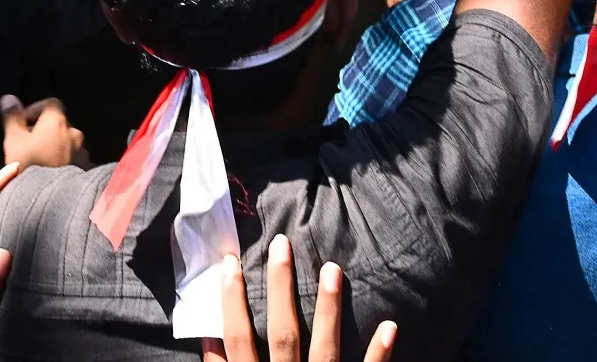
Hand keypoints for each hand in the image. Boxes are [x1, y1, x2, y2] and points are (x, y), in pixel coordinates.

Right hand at [0, 95, 86, 168]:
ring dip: (56, 146)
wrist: (49, 200)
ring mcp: (82, 152)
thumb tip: (9, 98)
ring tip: (41, 162)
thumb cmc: (29, 165)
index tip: (24, 123)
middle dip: (45, 130)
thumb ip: (12, 117)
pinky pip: (74, 159)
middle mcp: (74, 133)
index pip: (51, 103)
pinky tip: (52, 173)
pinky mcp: (85, 169)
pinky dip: (64, 161)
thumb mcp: (13, 140)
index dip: (36, 109)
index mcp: (57, 121)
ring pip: (67, 143)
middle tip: (29, 145)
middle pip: (59, 124)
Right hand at [202, 234, 396, 361]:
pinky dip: (378, 354)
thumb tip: (207, 336)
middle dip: (280, 288)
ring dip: (328, 309)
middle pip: (282, 334)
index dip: (231, 302)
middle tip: (281, 244)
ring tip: (332, 269)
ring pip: (324, 350)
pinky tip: (389, 325)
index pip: (239, 339)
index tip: (230, 263)